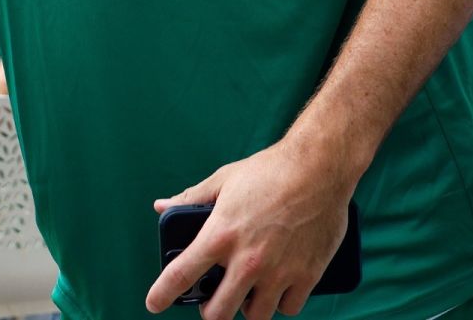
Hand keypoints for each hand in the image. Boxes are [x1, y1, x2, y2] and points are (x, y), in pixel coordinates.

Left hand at [147, 139, 355, 319]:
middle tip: (211, 303)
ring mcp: (278, 271)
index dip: (162, 294)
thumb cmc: (269, 170)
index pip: (181, 275)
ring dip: (247, 308)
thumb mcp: (223, 179)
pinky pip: (289, 308)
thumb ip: (191, 198)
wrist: (318, 167)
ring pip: (255, 317)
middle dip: (210, 311)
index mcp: (220, 235)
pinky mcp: (307, 275)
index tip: (154, 304)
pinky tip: (277, 289)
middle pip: (217, 313)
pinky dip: (281, 303)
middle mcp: (247, 260)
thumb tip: (162, 206)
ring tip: (247, 294)